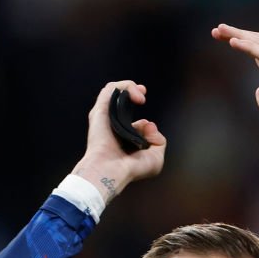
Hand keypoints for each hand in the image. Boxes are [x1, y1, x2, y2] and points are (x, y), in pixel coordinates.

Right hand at [72, 80, 166, 203]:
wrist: (112, 171)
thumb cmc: (131, 169)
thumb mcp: (155, 159)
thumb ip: (158, 141)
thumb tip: (149, 125)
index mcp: (124, 141)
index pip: (136, 126)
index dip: (145, 126)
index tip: (148, 132)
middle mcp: (113, 127)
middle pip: (123, 104)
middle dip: (135, 96)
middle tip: (142, 99)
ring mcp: (106, 117)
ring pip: (116, 91)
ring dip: (130, 88)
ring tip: (140, 97)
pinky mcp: (100, 110)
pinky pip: (112, 88)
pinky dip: (127, 87)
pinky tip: (137, 97)